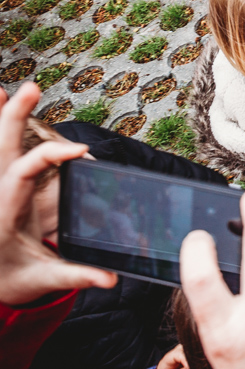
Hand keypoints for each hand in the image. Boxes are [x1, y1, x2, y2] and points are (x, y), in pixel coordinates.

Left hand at [0, 83, 112, 306]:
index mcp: (4, 214)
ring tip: (5, 88)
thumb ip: (75, 276)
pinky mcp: (1, 190)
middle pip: (1, 150)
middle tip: (29, 87)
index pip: (23, 174)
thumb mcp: (42, 280)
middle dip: (13, 118)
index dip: (50, 157)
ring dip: (1, 117)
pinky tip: (0, 100)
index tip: (81, 150)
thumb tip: (110, 278)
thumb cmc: (12, 281)